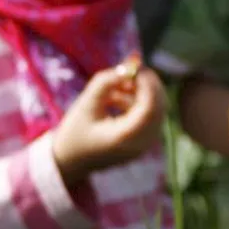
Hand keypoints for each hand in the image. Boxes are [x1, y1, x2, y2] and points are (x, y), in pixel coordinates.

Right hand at [52, 62, 166, 186]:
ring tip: (113, 86)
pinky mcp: (142, 142)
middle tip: (133, 68)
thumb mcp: (84, 104)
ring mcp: (144, 145)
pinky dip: (135, 103)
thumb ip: (104, 83)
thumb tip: (126, 67)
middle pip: (159, 108)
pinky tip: (114, 98)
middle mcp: (140, 144)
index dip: (147, 84)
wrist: (69, 162)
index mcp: (125, 138)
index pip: (150, 108)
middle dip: (148, 85)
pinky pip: (147, 116)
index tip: (136, 66)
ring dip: (139, 93)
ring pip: (155, 110)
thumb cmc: (73, 134)